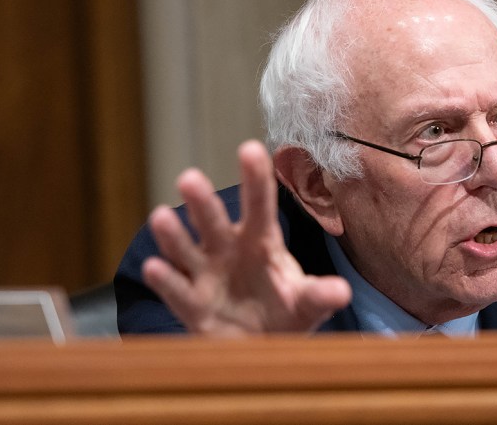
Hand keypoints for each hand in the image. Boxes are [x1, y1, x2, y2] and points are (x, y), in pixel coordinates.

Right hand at [141, 140, 351, 335]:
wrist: (265, 348)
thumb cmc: (286, 312)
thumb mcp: (307, 303)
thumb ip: (320, 295)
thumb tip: (342, 292)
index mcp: (261, 241)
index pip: (259, 205)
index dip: (255, 178)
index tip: (250, 148)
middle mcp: (228, 251)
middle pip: (214, 222)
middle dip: (202, 203)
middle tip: (189, 178)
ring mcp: (207, 276)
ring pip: (186, 251)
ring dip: (174, 235)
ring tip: (161, 216)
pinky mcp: (192, 307)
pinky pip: (177, 291)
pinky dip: (166, 280)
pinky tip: (154, 267)